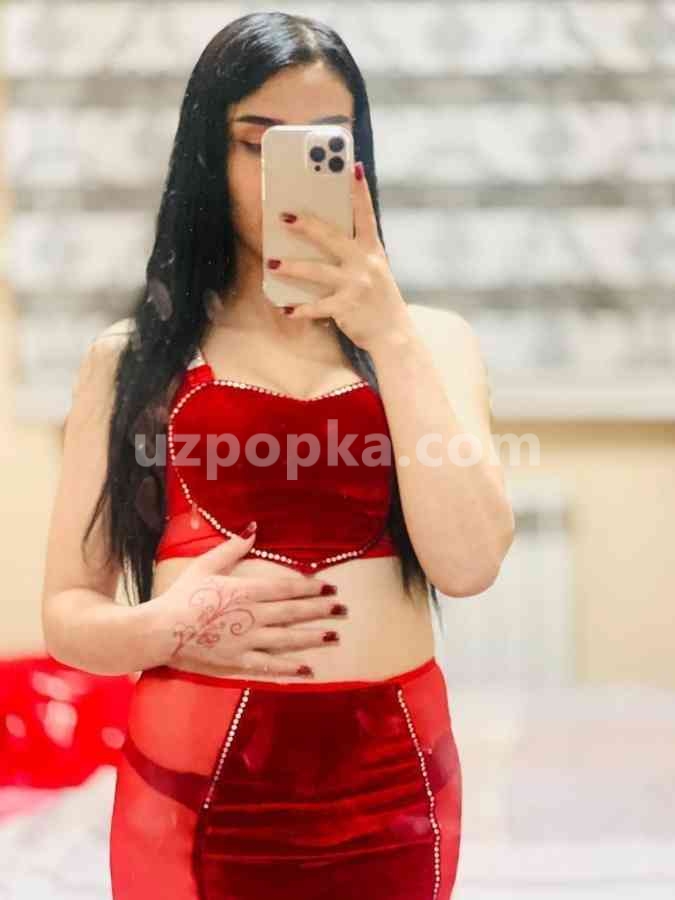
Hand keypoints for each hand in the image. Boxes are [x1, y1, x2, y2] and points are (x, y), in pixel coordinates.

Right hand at [151, 527, 347, 677]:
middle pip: (292, 612)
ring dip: (312, 636)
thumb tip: (253, 528)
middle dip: (320, 610)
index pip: (285, 588)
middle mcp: (252, 615)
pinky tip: (307, 669)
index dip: (309, 588)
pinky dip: (289, 668)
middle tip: (343, 609)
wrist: (161, 630)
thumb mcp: (206, 565)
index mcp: (246, 591)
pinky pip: (269, 665)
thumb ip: (232, 548)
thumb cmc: (182, 595)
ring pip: (287, 638)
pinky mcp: (238, 660)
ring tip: (334, 635)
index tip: (329, 587)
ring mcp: (247, 640)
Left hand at [266, 161, 414, 353]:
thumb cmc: (379, 300)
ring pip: (317, 271)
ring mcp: (356, 285)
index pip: (366, 214)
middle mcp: (365, 264)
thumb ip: (355, 254)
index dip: (359, 191)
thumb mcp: (374, 271)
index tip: (352, 166)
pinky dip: (300, 309)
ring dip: (292, 266)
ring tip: (272, 262)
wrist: (395, 335)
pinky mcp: (346, 307)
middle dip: (307, 225)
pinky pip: (317, 306)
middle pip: (332, 237)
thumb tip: (321, 238)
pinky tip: (285, 308)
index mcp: (373, 250)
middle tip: (284, 216)